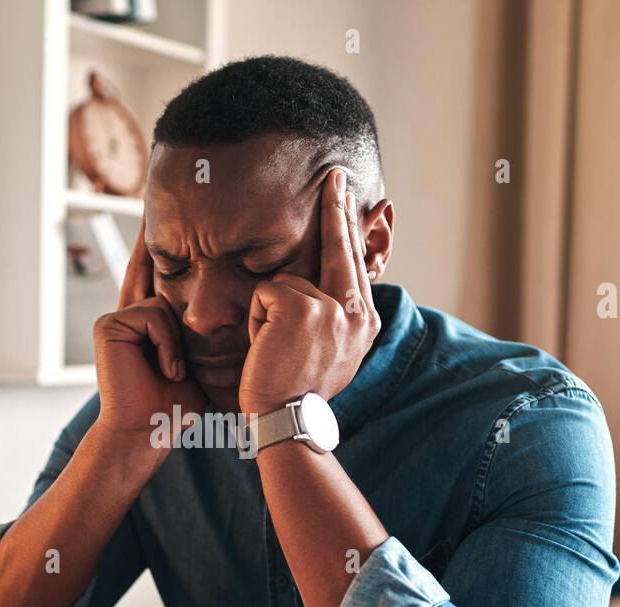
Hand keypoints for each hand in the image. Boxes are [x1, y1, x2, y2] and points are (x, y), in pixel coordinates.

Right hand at [93, 216, 205, 436]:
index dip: (164, 246)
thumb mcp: (205, 361)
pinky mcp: (109, 324)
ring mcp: (118, 317)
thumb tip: (253, 306)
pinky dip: (167, 345)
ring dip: (179, 342)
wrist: (149, 432)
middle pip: (152, 269)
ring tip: (176, 373)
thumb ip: (214, 332)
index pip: (163, 275)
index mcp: (152, 320)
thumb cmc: (179, 404)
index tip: (169, 215)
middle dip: (155, 241)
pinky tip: (166, 371)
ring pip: (165, 301)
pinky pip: (153, 315)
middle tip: (157, 205)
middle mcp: (132, 312)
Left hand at [237, 167, 380, 416]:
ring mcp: (330, 306)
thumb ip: (333, 320)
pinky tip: (262, 346)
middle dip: (336, 206)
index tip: (346, 196)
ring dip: (267, 312)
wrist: (287, 420)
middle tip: (335, 173)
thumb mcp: (329, 355)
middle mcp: (356, 311)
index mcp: (365, 321)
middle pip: (340, 246)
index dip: (348, 227)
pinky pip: (264, 292)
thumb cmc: (296, 394)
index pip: (354, 263)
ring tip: (271, 348)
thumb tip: (330, 291)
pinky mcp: (299, 305)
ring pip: (286, 281)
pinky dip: (254, 319)